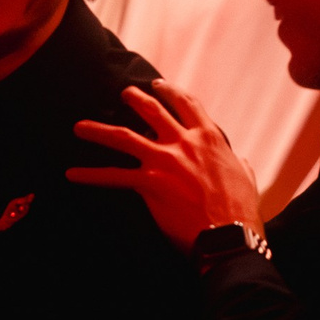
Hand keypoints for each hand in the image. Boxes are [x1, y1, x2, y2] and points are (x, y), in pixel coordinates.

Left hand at [67, 81, 262, 253]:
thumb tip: (241, 161)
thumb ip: (239, 164)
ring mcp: (163, 161)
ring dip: (99, 130)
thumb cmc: (241, 209)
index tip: (159, 85)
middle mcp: (184, 142)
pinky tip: (72, 174)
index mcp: (209, 137)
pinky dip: (90, 175)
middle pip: (152, 111)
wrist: (229, 233)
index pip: (187, 105)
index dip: (171, 92)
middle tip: (122, 93)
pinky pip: (113, 176)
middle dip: (134, 98)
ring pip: (123, 137)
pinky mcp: (148, 183)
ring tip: (80, 127)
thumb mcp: (247, 177)